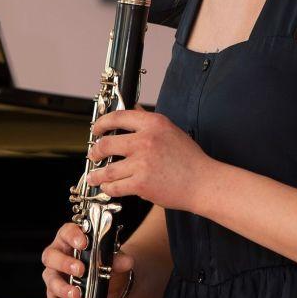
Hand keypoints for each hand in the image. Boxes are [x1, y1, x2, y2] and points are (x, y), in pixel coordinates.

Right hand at [41, 222, 134, 297]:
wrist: (109, 281)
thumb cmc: (105, 261)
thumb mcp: (114, 258)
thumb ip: (119, 259)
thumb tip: (127, 262)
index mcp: (71, 238)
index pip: (67, 232)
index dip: (73, 236)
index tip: (84, 243)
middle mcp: (59, 254)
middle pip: (52, 255)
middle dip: (65, 263)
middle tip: (80, 270)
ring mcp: (55, 273)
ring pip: (50, 277)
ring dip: (62, 287)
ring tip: (77, 295)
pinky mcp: (55, 292)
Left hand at [88, 106, 214, 212]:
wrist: (202, 182)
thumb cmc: (189, 158)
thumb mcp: (170, 130)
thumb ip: (149, 121)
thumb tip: (132, 109)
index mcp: (154, 123)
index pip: (119, 116)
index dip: (102, 123)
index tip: (96, 129)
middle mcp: (146, 140)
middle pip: (107, 143)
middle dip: (96, 151)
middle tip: (94, 155)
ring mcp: (142, 162)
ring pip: (107, 169)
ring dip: (97, 174)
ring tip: (94, 176)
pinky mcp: (141, 183)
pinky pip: (115, 186)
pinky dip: (108, 188)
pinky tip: (108, 188)